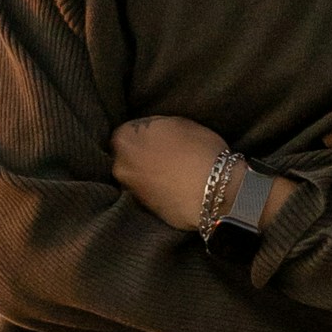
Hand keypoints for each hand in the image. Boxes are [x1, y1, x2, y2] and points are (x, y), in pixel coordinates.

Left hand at [113, 115, 231, 230]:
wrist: (212, 192)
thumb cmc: (198, 150)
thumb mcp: (179, 122)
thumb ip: (157, 127)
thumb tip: (153, 134)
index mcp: (124, 138)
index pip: (128, 131)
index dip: (147, 133)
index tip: (162, 136)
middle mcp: (119, 165)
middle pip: (128, 155)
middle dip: (143, 154)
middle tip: (168, 154)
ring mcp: (130, 189)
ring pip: (137, 176)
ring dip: (150, 173)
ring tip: (173, 172)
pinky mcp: (143, 209)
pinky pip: (148, 193)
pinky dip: (158, 189)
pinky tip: (176, 187)